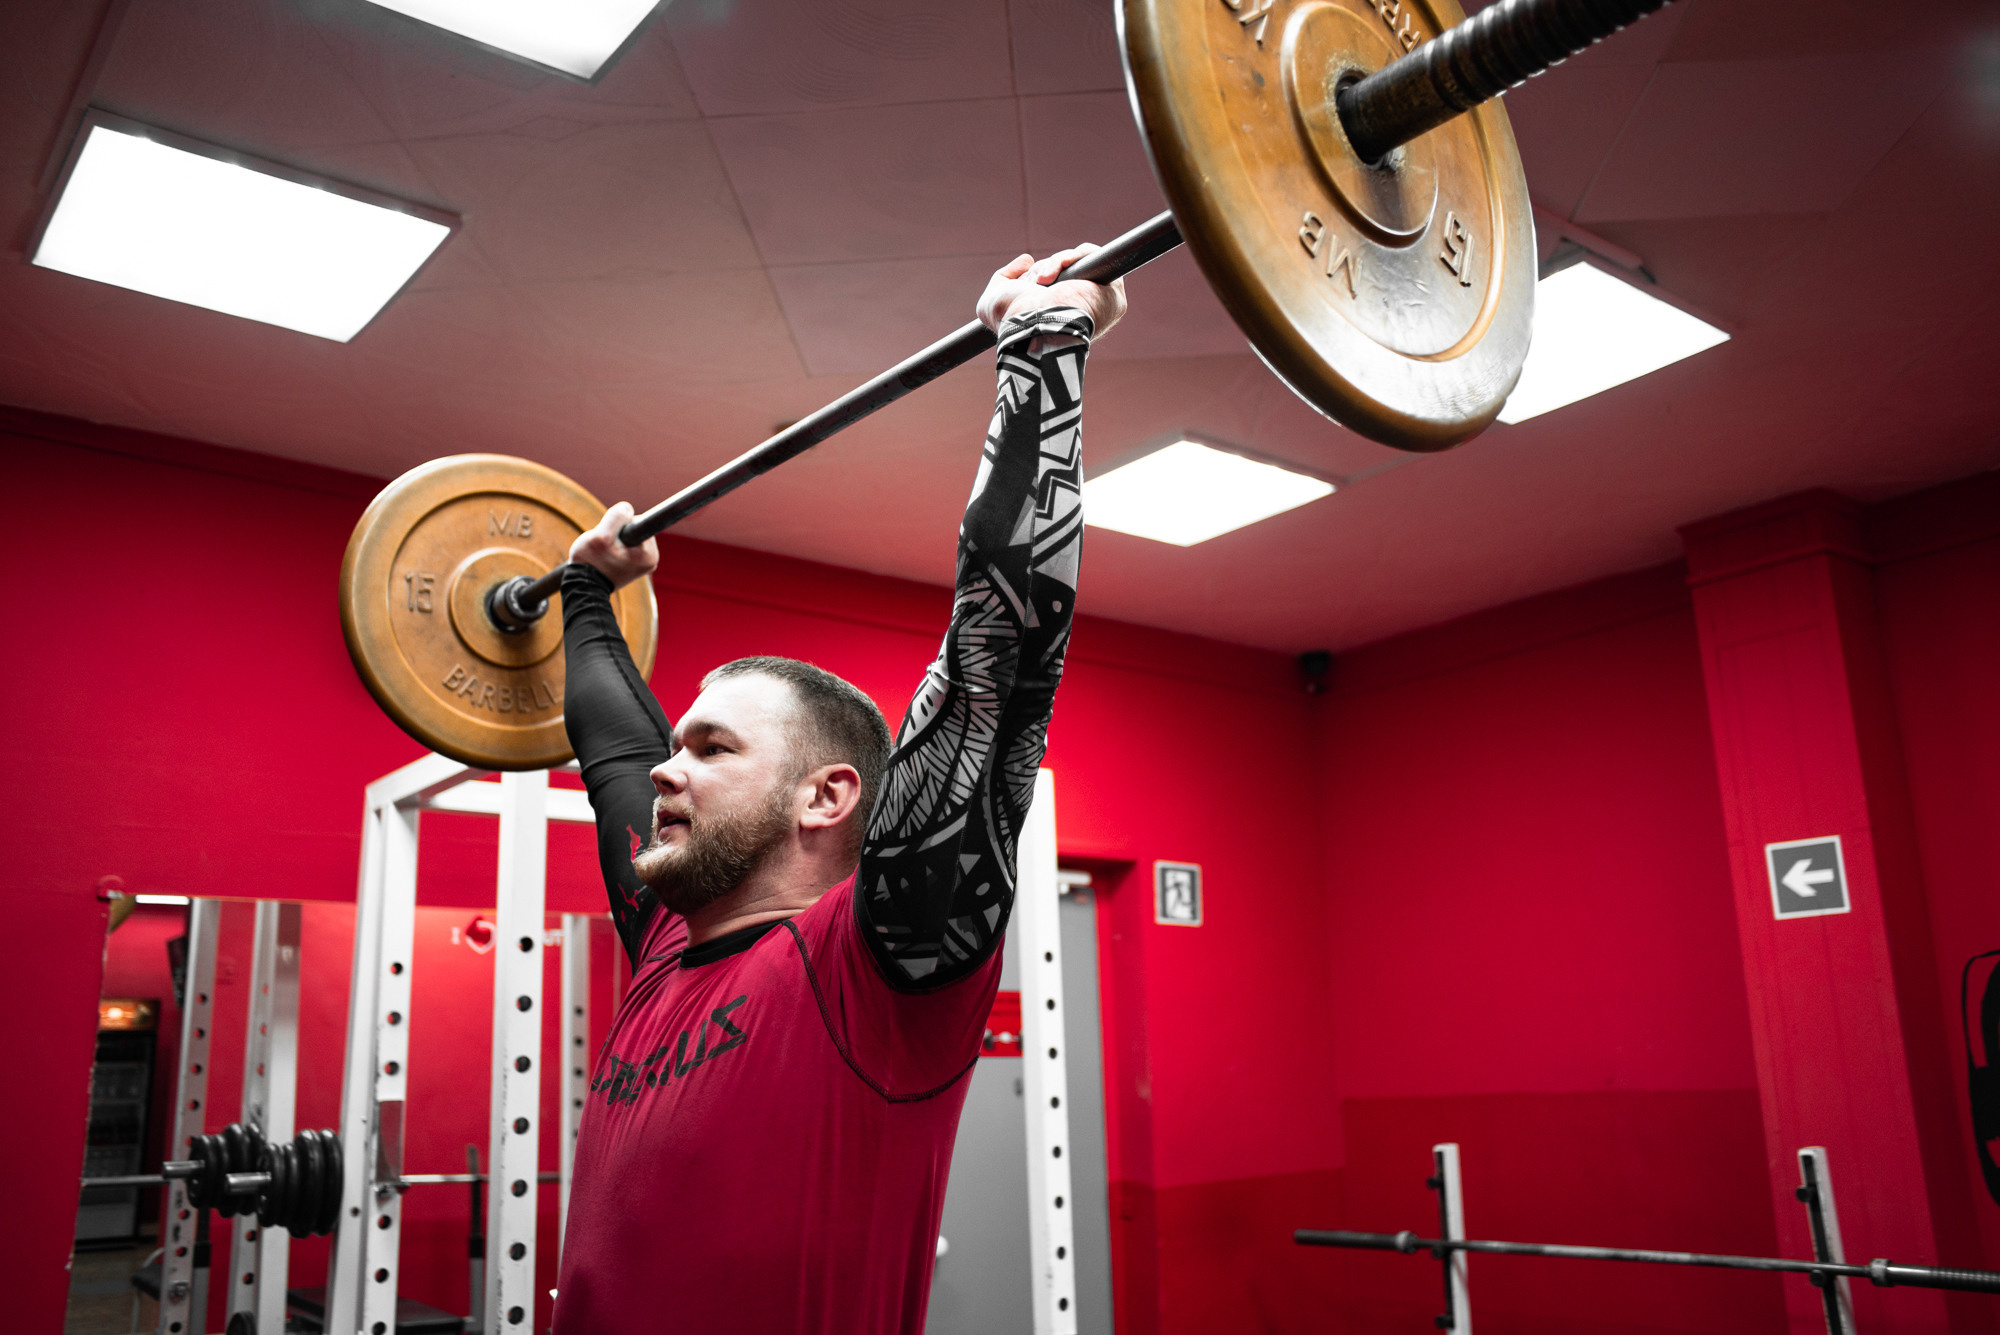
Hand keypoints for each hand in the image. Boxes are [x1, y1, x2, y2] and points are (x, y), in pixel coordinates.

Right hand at [568, 502, 658, 590]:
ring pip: (627, 535)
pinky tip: (606, 556)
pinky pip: (624, 544)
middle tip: (604, 545)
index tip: (612, 532)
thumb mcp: (601, 536)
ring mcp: (643, 563)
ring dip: (613, 538)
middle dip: (617, 531)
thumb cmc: (591, 563)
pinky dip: (613, 545)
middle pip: (634, 528)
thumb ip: (616, 517)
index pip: (638, 522)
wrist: (584, 587)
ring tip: (604, 552)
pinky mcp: (633, 564)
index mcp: (649, 555)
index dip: (620, 522)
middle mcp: (651, 560)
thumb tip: (628, 508)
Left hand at [977, 245, 1126, 340]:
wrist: (1033, 326)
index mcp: (1059, 317)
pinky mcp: (1113, 288)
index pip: (1053, 283)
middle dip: (1044, 271)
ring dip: (1053, 265)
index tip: (1027, 286)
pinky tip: (1053, 276)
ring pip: (1077, 261)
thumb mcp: (992, 302)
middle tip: (1035, 285)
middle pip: (1064, 271)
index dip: (1038, 277)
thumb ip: (1003, 278)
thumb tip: (1026, 260)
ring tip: (1041, 282)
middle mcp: (1080, 309)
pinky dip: (1069, 258)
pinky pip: (1093, 255)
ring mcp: (1099, 299)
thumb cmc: (1011, 323)